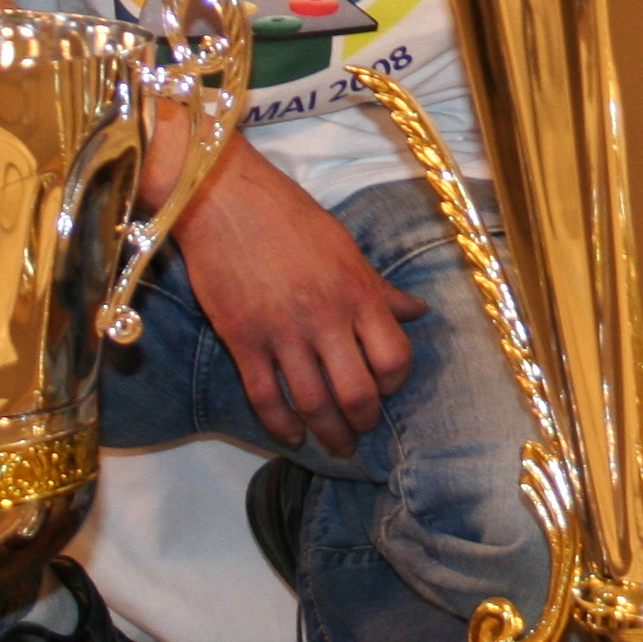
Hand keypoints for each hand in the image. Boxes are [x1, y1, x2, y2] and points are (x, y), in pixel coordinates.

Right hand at [170, 145, 425, 454]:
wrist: (223, 198)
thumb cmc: (289, 217)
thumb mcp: (346, 247)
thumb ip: (380, 288)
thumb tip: (418, 312)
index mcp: (357, 292)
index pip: (394, 357)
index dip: (396, 383)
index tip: (387, 389)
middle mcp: (325, 316)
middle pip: (357, 392)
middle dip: (363, 421)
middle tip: (361, 431)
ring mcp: (282, 331)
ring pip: (313, 403)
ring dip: (327, 433)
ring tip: (333, 444)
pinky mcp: (242, 339)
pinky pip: (265, 397)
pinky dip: (280, 424)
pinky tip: (291, 434)